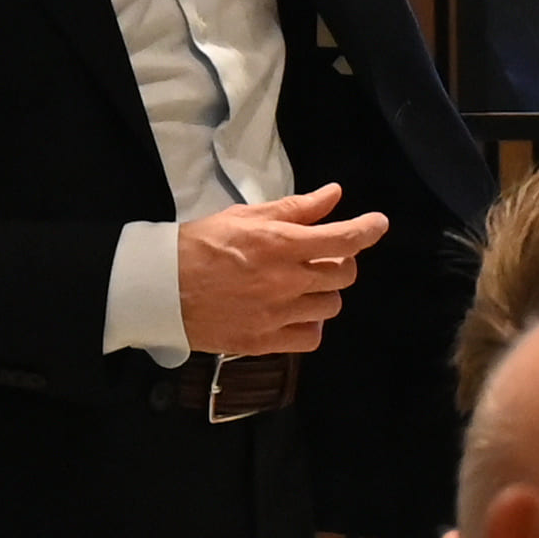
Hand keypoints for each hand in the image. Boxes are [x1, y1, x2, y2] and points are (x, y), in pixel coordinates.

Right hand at [177, 186, 382, 358]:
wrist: (160, 288)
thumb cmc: (201, 245)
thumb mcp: (246, 216)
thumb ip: (295, 208)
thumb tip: (334, 195)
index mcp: (281, 244)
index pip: (343, 239)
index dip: (368, 230)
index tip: (378, 224)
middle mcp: (286, 281)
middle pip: (344, 274)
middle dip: (341, 261)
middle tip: (322, 256)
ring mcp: (277, 315)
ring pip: (330, 306)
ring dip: (324, 293)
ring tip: (302, 285)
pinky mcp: (265, 342)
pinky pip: (311, 338)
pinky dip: (310, 325)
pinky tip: (295, 313)